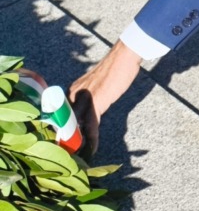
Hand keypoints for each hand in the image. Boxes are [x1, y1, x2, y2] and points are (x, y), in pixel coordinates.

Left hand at [68, 41, 141, 157]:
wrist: (124, 55)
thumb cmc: (115, 66)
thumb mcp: (98, 83)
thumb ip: (92, 95)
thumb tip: (93, 107)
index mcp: (73, 90)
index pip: (63, 113)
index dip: (62, 129)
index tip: (62, 141)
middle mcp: (74, 94)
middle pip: (65, 121)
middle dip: (65, 138)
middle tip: (66, 153)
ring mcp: (84, 98)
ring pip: (75, 125)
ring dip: (77, 141)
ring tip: (77, 155)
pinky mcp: (96, 102)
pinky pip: (91, 125)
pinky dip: (92, 138)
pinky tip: (93, 147)